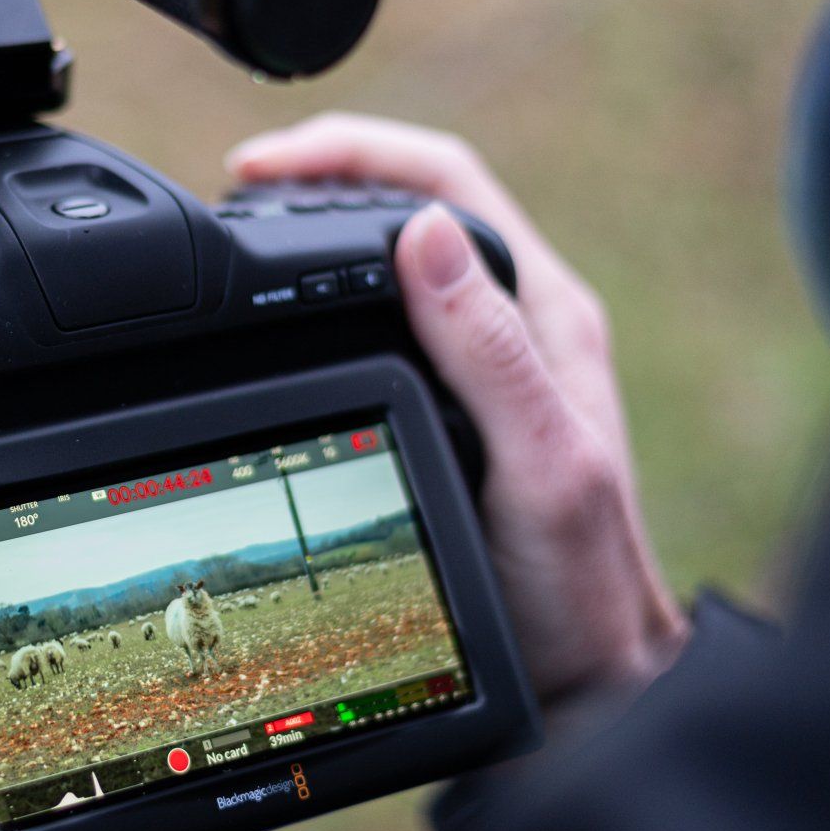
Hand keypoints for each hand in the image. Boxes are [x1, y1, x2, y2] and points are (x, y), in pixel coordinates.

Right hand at [228, 114, 687, 707]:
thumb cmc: (579, 584)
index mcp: (545, 315)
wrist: (590, 677)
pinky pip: (391, 320)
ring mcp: (492, 365)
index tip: (264, 165)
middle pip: (419, 202)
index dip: (355, 153)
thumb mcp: (539, 463)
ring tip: (252, 226)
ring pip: (403, 258)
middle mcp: (520, 326)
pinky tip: (290, 318)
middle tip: (240, 184)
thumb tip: (425, 234)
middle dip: (326, 174)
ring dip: (328, 226)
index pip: (448, 183)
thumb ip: (491, 352)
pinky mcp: (462, 409)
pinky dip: (332, 296)